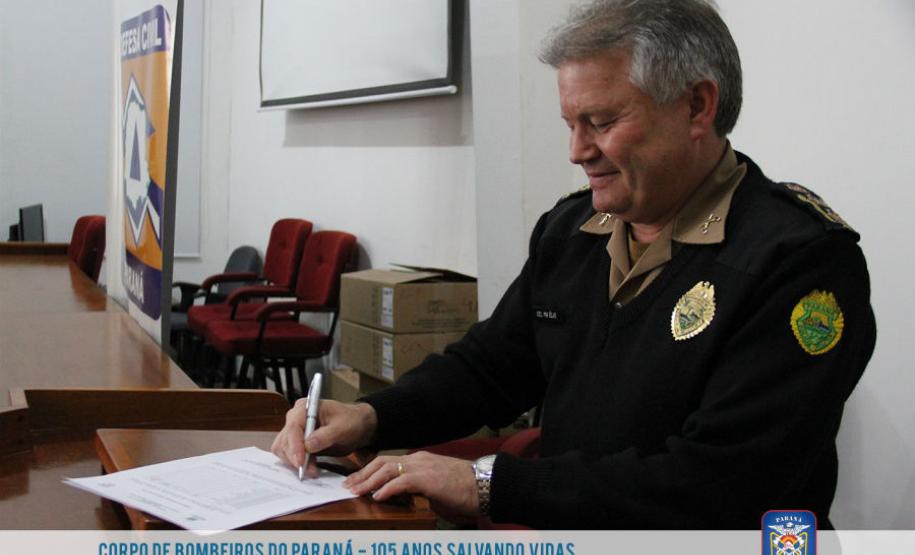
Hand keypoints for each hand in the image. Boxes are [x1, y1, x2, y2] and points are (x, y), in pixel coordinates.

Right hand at [271, 399, 377, 477]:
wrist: (357, 424)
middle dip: (294, 457)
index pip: (293, 427)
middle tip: (310, 471)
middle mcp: (295, 418)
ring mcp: (295, 430)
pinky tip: (310, 467)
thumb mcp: (343, 427)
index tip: (301, 462)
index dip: (295, 446)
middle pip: (284, 440)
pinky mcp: (297, 442)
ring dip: (294, 462)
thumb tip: (308, 445)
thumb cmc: (351, 420)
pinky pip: (289, 454)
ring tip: (312, 470)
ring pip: (283, 449)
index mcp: (305, 408)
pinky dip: (297, 463)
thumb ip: (326, 435)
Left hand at [343, 451, 479, 520]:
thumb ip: (418, 488)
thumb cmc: (464, 489)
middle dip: (363, 473)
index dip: (369, 469)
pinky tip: (377, 496)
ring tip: (356, 492)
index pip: (388, 460)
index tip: (356, 480)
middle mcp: (418, 459)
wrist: (484, 484)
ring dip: (369, 480)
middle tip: (348, 486)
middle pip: (382, 461)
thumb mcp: (435, 486)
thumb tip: (403, 498)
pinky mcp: (428, 478)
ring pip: (388, 468)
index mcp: (419, 460)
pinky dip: (387, 488)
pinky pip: (402, 481)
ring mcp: (423, 467)